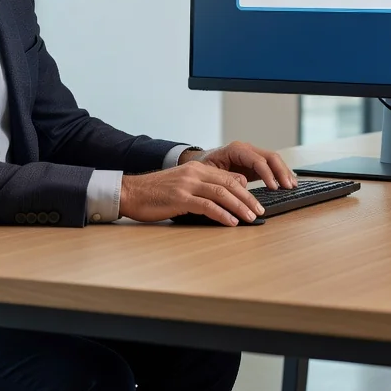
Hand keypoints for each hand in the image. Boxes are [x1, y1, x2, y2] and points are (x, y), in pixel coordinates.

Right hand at [119, 162, 265, 226]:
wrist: (130, 192)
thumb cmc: (155, 193)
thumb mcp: (181, 184)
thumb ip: (201, 188)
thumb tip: (224, 198)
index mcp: (196, 168)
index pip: (228, 177)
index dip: (245, 189)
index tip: (255, 201)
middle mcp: (194, 173)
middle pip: (229, 183)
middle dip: (248, 198)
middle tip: (259, 211)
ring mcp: (187, 185)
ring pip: (221, 193)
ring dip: (239, 206)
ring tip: (251, 217)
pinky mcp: (179, 198)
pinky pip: (206, 206)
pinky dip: (222, 214)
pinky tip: (231, 222)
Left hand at [185, 141, 297, 189]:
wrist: (200, 161)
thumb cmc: (203, 166)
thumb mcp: (210, 171)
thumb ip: (226, 175)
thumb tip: (241, 183)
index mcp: (236, 149)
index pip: (257, 159)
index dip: (267, 173)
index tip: (274, 187)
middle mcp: (246, 149)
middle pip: (270, 156)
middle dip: (281, 171)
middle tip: (288, 186)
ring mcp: (252, 155)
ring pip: (274, 160)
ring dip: (284, 172)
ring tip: (292, 186)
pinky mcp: (255, 164)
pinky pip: (271, 166)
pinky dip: (281, 173)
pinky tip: (288, 183)